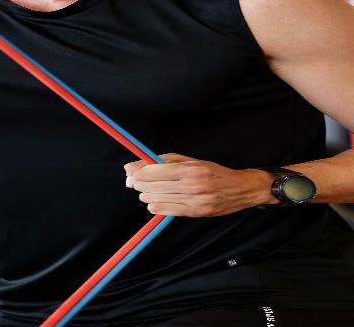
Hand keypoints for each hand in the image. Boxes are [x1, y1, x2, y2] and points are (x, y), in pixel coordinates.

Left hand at [124, 153, 275, 216]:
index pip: (156, 171)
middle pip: (154, 186)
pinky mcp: (197, 213)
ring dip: (146, 195)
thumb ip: (165, 161)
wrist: (241, 189)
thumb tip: (139, 165)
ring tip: (144, 192)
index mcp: (190, 169)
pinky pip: (169, 211)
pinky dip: (156, 207)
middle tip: (133, 182)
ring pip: (159, 199)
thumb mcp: (191, 160)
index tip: (130, 172)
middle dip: (139, 184)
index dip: (139, 173)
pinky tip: (152, 203)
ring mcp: (195, 201)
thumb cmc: (213, 172)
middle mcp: (192, 185)